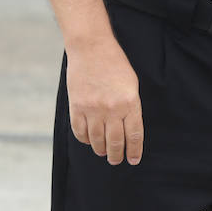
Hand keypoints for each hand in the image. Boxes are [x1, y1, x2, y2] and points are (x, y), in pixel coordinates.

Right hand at [65, 40, 143, 165]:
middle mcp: (111, 109)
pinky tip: (90, 142)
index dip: (134, 150)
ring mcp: (92, 110)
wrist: (92, 49)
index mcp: (130, 103)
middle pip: (115, 141)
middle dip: (117, 155)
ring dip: (101, 150)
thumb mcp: (132, 84)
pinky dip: (85, 140)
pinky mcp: (76, 108)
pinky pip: (80, 132)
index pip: (134, 134)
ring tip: (104, 153)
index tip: (134, 160)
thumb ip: (131, 106)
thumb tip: (129, 128)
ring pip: (97, 140)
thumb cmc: (116, 65)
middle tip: (117, 161)